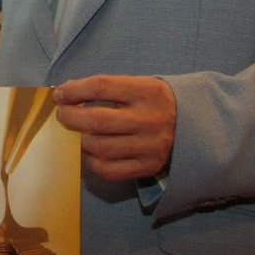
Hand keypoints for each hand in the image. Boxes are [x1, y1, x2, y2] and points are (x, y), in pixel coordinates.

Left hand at [52, 74, 175, 181]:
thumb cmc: (155, 102)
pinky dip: (91, 161)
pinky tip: (87, 151)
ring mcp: (150, 146)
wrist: (195, 126)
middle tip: (62, 114)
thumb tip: (66, 93)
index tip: (59, 94)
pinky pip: (109, 170)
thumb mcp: (139, 84)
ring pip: (100, 147)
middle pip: (97, 120)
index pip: (101, 87)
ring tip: (74, 132)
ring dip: (78, 140)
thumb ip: (107, 87)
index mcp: (147, 91)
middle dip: (70, 117)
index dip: (74, 90)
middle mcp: (150, 119)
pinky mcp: (149, 167)